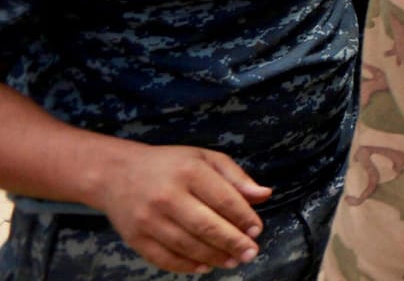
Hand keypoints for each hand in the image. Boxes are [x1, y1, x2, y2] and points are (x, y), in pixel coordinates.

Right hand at [95, 144, 271, 273]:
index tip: (257, 230)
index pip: (224, 200)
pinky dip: (187, 266)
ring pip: (188, 246)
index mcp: (189, 172)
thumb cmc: (170, 165)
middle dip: (233, 243)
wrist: (116, 174)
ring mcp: (148, 220)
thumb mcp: (205, 159)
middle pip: (207, 227)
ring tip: (233, 261)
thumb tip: (264, 195)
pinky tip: (204, 266)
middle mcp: (167, 197)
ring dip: (214, 257)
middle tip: (251, 253)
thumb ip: (236, 177)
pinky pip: (165, 258)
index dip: (244, 218)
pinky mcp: (135, 238)